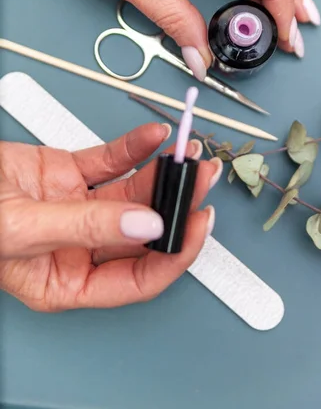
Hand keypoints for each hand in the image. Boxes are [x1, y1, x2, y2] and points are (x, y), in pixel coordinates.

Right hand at [0, 123, 220, 311]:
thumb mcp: (23, 229)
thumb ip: (87, 227)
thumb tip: (148, 226)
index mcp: (69, 279)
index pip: (138, 278)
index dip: (175, 254)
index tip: (198, 225)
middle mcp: (80, 244)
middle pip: (143, 228)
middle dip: (177, 202)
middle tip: (201, 178)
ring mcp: (78, 206)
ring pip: (134, 192)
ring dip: (164, 172)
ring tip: (187, 151)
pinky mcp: (71, 174)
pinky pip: (111, 161)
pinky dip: (134, 147)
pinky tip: (153, 136)